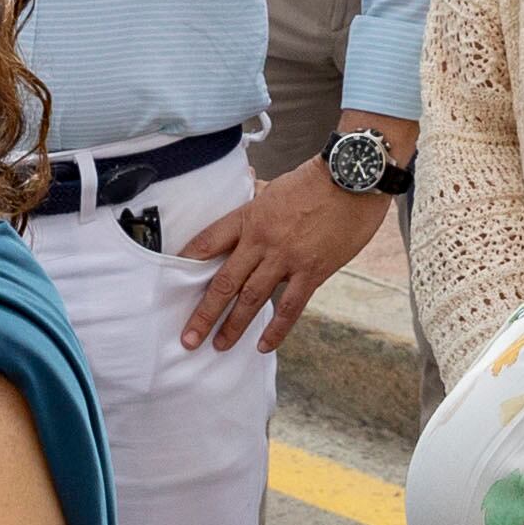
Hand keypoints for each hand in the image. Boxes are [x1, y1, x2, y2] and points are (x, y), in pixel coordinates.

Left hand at [174, 159, 388, 351]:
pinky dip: (277, 329)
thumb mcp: (276, 184)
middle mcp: (261, 241)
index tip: (170, 281)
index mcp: (248, 217)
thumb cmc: (316, 179)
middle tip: (187, 337)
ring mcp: (286, 259)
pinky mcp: (312, 272)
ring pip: (252, 299)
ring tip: (219, 345)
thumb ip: (258, 191)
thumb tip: (248, 182)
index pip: (208, 242)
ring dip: (233, 326)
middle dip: (204, 313)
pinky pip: (290, 307)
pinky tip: (264, 345)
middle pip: (224, 282)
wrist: (353, 178)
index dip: (188, 262)